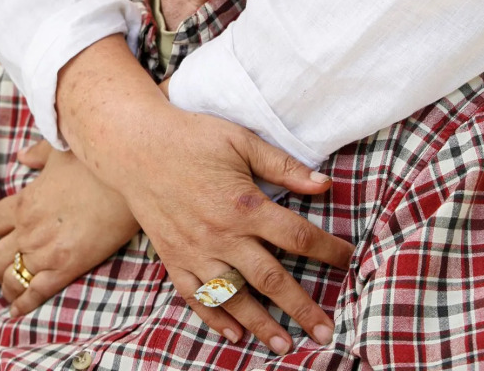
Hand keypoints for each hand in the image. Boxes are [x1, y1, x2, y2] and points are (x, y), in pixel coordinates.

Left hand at [0, 140, 139, 316]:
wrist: (125, 181)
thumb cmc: (94, 164)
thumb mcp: (60, 151)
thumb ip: (37, 154)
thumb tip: (22, 156)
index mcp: (25, 202)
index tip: (8, 229)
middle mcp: (29, 230)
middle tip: (8, 260)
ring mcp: (45, 252)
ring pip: (11, 278)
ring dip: (8, 283)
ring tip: (12, 286)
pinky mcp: (66, 269)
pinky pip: (35, 293)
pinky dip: (23, 305)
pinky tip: (17, 311)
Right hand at [57, 35, 353, 355]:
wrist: (134, 145)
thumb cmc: (191, 136)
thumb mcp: (240, 140)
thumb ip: (282, 165)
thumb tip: (324, 184)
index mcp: (245, 204)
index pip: (298, 236)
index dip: (328, 251)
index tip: (348, 260)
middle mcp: (223, 235)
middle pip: (271, 279)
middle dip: (302, 307)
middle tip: (326, 333)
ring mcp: (196, 251)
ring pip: (235, 297)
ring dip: (262, 325)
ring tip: (284, 346)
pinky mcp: (173, 257)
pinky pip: (197, 296)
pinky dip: (215, 317)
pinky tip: (233, 334)